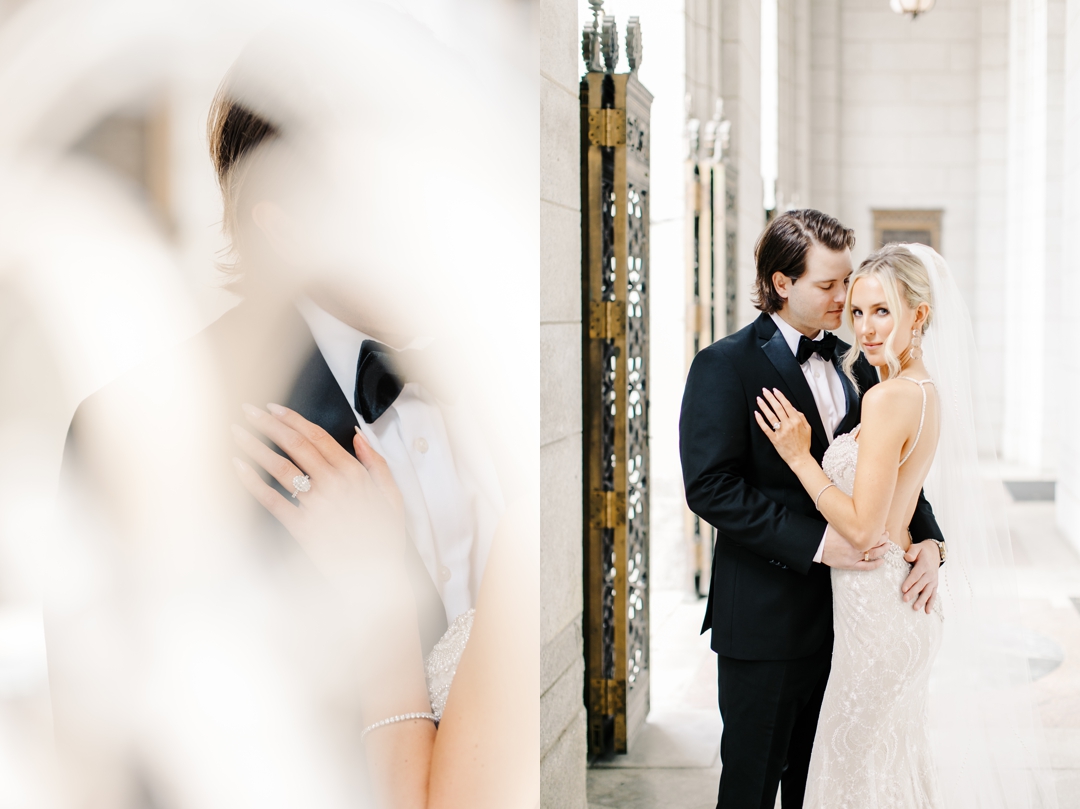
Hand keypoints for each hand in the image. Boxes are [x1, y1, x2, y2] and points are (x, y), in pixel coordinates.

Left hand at [231, 403, 406, 589]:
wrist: (375, 578)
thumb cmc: (382, 539)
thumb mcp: (392, 496)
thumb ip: (377, 463)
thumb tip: (358, 436)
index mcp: (355, 474)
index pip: (318, 436)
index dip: (292, 419)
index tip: (273, 409)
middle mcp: (334, 485)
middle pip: (295, 445)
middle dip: (268, 424)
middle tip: (248, 411)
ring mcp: (317, 506)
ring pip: (280, 467)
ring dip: (255, 446)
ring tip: (237, 434)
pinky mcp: (302, 528)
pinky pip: (272, 501)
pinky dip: (253, 482)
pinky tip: (239, 468)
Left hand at [754, 388, 811, 465]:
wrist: (800, 458)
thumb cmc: (804, 444)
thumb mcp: (808, 428)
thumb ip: (802, 417)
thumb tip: (793, 408)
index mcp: (797, 421)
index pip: (787, 405)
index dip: (780, 396)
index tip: (774, 390)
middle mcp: (788, 425)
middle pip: (777, 408)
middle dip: (770, 397)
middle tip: (764, 391)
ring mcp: (780, 432)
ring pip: (770, 416)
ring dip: (764, 406)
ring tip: (758, 399)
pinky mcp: (774, 439)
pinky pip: (765, 428)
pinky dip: (760, 420)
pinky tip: (756, 413)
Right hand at [821, 524, 885, 570]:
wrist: (816, 545)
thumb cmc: (825, 533)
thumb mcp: (838, 523)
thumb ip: (848, 522)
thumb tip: (856, 516)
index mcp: (854, 534)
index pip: (873, 532)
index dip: (879, 530)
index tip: (881, 528)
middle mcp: (857, 545)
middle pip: (876, 542)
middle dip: (883, 538)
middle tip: (886, 535)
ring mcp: (855, 556)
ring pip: (874, 553)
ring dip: (883, 550)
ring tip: (887, 546)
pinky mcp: (850, 564)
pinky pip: (866, 566)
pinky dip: (875, 564)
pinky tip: (881, 562)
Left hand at [902, 540, 939, 613]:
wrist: (934, 553)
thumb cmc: (922, 551)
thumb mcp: (917, 547)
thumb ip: (912, 552)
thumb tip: (907, 557)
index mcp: (924, 565)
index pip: (916, 575)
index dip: (910, 582)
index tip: (903, 589)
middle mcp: (930, 574)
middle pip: (920, 585)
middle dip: (913, 593)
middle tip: (905, 599)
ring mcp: (933, 580)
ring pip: (927, 592)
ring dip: (922, 600)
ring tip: (915, 608)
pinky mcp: (934, 584)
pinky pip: (933, 595)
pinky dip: (931, 603)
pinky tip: (927, 611)